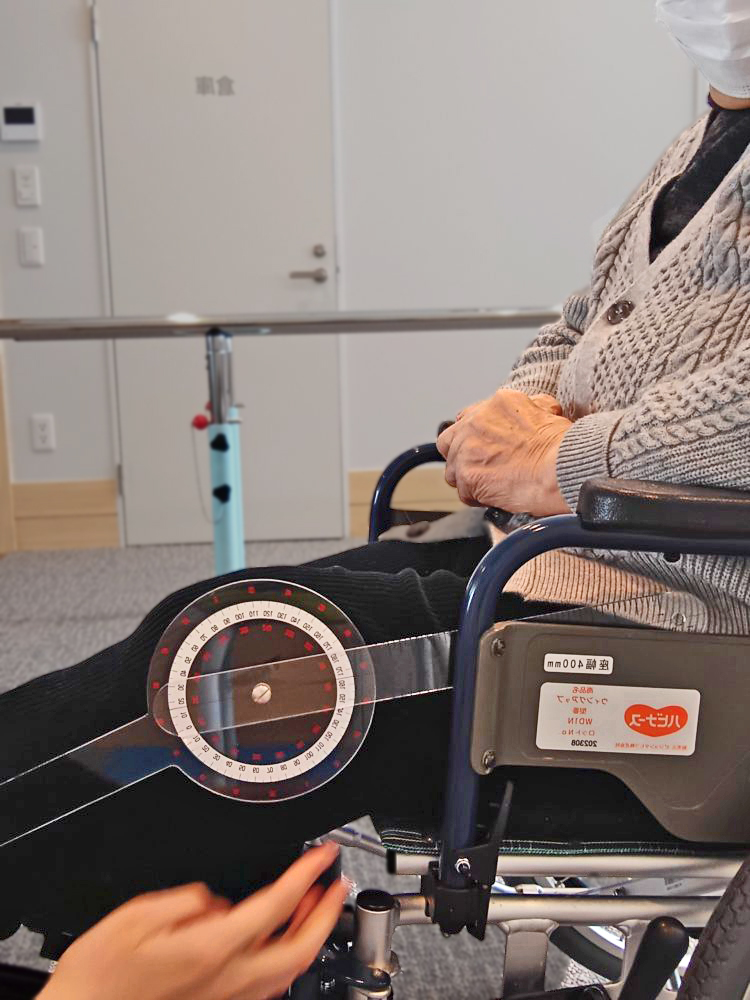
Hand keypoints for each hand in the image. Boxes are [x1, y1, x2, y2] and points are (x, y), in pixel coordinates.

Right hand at [37, 842, 346, 999]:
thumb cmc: (98, 976)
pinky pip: (265, 988)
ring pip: (287, 973)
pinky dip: (283, 962)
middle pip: (299, 949)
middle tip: (335, 885)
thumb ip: (186, 899)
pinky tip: (277, 946)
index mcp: (210, 948)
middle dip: (326, 914)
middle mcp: (225, 980)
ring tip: (312, 908)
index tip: (323, 856)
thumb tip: (215, 900)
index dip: (306, 874)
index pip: (277, 904)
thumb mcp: (135, 915)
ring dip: (308, 937)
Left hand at [436, 389, 572, 515]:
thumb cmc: (563, 446)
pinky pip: (464, 492)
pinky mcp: (467, 475)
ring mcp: (467, 448)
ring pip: (453, 469)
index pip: (468, 418)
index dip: (474, 437)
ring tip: (491, 486)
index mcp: (497, 404)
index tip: (483, 448)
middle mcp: (476, 422)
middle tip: (481, 468)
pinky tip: (495, 497)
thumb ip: (533, 407)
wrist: (561, 468)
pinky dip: (478, 498)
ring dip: (469, 479)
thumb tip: (535, 409)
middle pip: (450, 441)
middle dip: (462, 456)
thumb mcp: (550, 412)